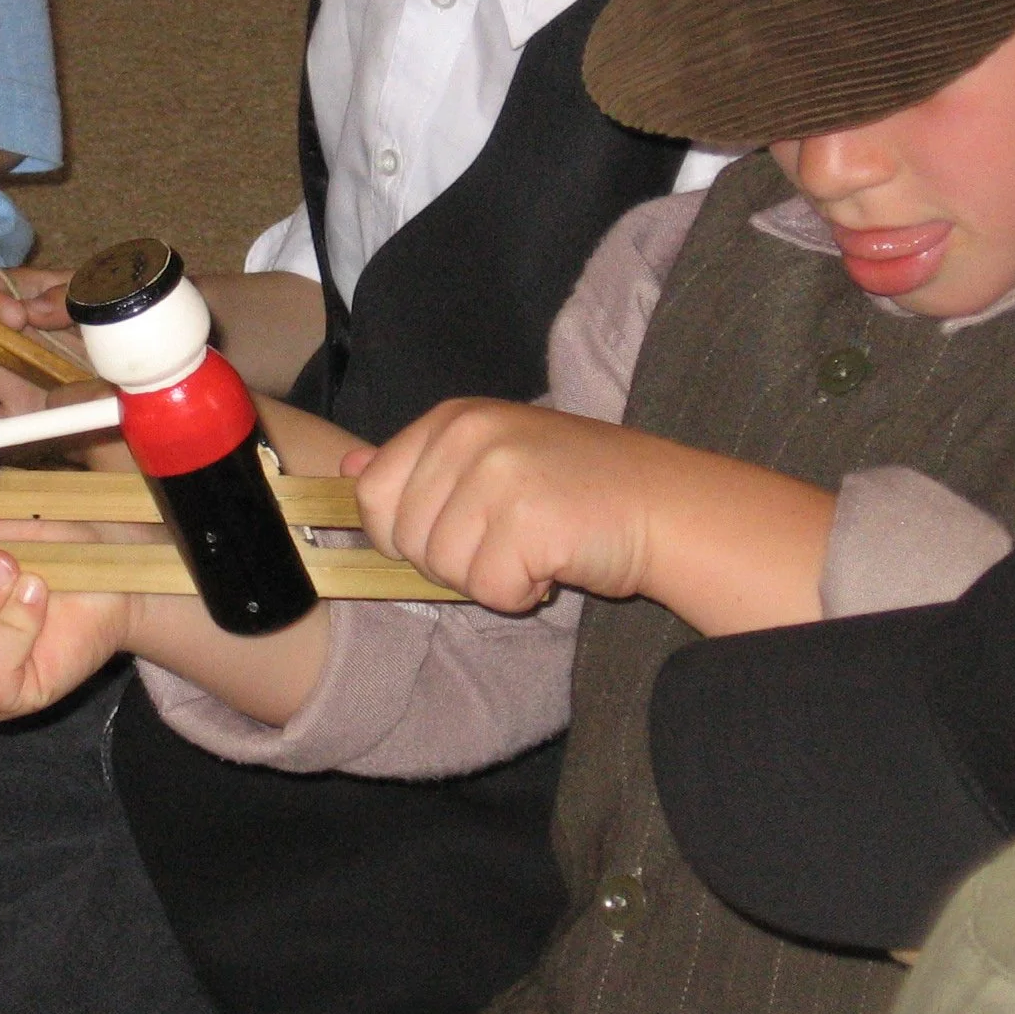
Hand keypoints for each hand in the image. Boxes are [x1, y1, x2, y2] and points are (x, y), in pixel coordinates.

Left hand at [345, 399, 835, 634]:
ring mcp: (498, 473)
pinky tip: (554, 565)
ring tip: (536, 546)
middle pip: (404, 539)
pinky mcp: (528, 519)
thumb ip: (417, 464)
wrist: (668, 506)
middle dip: (453, 560)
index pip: (372, 494)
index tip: (463, 528)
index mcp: (453, 417)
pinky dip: (520, 595)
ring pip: (443, 569)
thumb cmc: (579, 489)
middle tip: (511, 538)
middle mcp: (469, 434)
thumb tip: (346, 469)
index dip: (408, 531)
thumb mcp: (491, 456)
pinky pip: (489, 591)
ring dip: (489, 578)